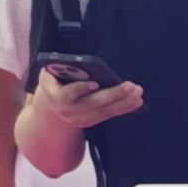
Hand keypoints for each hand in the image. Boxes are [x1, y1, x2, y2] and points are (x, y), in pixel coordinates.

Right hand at [29, 70, 143, 130]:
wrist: (50, 106)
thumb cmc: (53, 82)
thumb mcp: (51, 73)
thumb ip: (62, 69)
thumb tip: (81, 63)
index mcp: (54, 95)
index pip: (66, 94)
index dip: (80, 89)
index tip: (94, 83)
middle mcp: (67, 110)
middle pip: (93, 103)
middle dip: (113, 94)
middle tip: (130, 86)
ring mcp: (79, 119)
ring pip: (104, 111)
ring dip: (124, 102)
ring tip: (138, 93)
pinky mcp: (89, 122)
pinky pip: (108, 115)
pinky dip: (124, 108)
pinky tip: (136, 102)